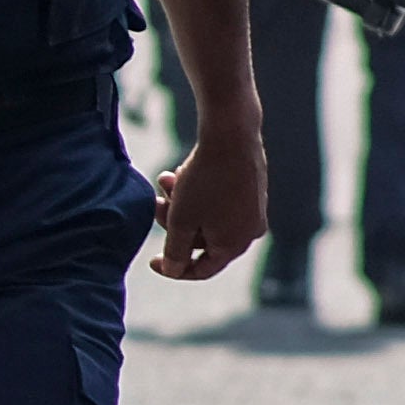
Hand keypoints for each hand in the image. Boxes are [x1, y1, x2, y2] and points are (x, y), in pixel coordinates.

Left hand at [149, 125, 264, 279]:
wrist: (231, 134)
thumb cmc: (205, 181)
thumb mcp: (181, 220)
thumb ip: (175, 251)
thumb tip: (173, 271)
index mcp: (234, 245)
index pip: (203, 269)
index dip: (174, 269)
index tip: (151, 261)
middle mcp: (249, 231)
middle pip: (202, 239)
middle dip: (174, 223)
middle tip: (155, 203)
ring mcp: (253, 208)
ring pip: (206, 215)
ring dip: (180, 202)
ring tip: (165, 181)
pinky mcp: (250, 187)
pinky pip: (216, 198)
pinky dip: (196, 190)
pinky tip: (181, 171)